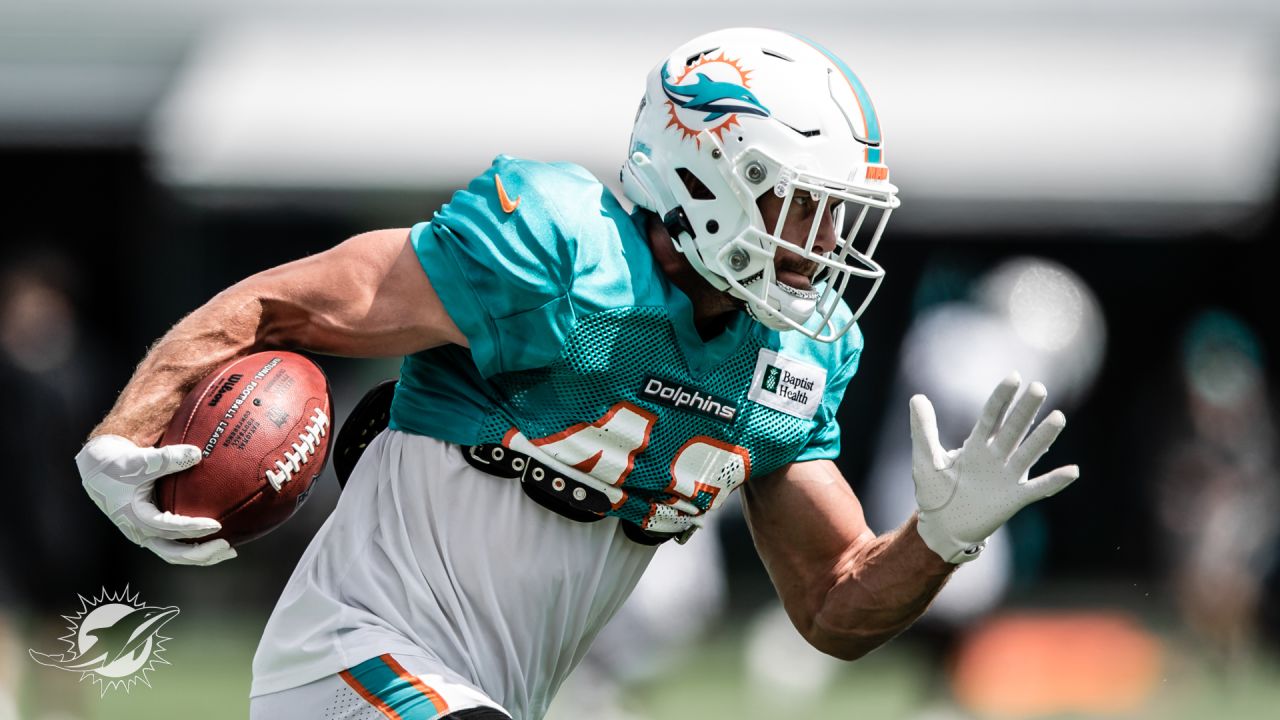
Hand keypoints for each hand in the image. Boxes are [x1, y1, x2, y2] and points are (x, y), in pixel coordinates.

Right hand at [77, 435, 236, 565]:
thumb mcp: (140, 460)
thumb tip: (198, 454)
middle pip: (174, 553)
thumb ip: (167, 458)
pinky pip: (176, 542)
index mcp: (136, 519)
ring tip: (229, 550)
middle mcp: (141, 532)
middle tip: (228, 546)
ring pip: (176, 553)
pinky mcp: (153, 528)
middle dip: (201, 554)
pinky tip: (218, 536)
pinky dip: (196, 543)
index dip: (192, 529)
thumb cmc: (118, 464)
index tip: (216, 525)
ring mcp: (147, 533)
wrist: (98, 469)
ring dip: (201, 555)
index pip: (168, 529)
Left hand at [910, 373, 1078, 563]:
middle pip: (1013, 428)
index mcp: (976, 445)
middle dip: (1025, 410)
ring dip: (1043, 437)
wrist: (942, 528)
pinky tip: (1073, 471)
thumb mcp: (925, 460)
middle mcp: (996, 457)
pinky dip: (1055, 481)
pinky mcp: (1014, 499)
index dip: (1002, 398)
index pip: (992, 416)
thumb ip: (923, 430)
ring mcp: (1007, 477)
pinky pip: (1038, 488)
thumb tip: (917, 397)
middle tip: (1039, 388)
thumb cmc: (934, 493)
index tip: (1014, 377)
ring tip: (1058, 418)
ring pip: (1028, 453)